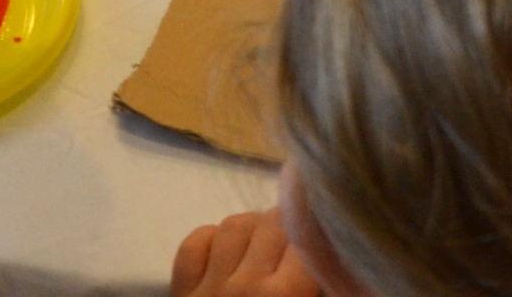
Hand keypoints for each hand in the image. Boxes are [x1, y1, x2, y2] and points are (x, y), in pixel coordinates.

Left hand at [171, 210, 323, 296]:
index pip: (308, 234)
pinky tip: (223, 252)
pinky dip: (209, 241)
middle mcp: (246, 284)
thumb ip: (319, 286)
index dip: (319, 226)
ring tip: (263, 244)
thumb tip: (329, 257)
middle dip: (288, 223)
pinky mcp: (182, 292)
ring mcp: (209, 286)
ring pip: (234, 225)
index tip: (325, 227)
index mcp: (285, 295)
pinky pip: (192, 247)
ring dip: (252, 228)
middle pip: (272, 221)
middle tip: (296, 240)